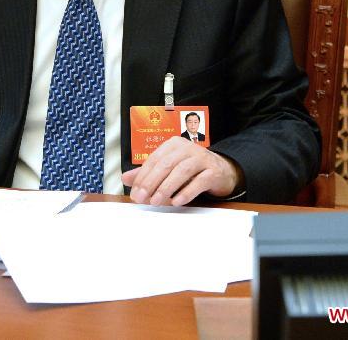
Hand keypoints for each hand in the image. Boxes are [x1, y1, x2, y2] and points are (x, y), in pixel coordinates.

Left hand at [121, 136, 242, 205]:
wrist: (222, 171)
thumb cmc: (191, 170)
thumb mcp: (169, 169)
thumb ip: (148, 173)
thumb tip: (125, 178)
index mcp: (173, 144)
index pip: (154, 159)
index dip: (142, 176)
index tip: (134, 193)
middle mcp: (187, 148)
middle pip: (166, 164)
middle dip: (151, 182)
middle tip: (142, 198)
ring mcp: (202, 158)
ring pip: (181, 171)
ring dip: (166, 187)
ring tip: (156, 201)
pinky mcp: (214, 171)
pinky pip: (199, 181)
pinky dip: (187, 192)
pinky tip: (177, 202)